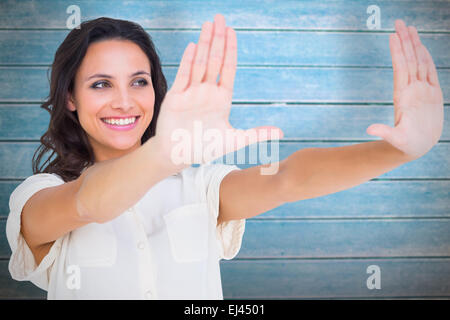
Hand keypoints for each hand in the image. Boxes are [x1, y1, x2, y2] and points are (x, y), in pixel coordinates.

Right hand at [154, 14, 282, 168]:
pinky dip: (189, 61)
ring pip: (199, 63)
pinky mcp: (176, 97)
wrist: (179, 155)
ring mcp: (191, 92)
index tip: (232, 31)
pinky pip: (183, 75)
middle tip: (220, 17)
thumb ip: (257, 134)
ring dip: (204, 43)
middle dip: (218, 39)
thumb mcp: (235, 140)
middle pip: (214, 60)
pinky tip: (194, 46)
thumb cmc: (205, 148)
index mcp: (221, 98)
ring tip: (208, 24)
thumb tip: (281, 131)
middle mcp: (206, 91)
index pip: (228, 68)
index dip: (231, 49)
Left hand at [366, 19, 443, 160]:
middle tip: (400, 22)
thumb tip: (369, 130)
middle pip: (408, 60)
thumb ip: (384, 133)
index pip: (400, 69)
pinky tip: (422, 47)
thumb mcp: (396, 139)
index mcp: (402, 96)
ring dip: (414, 45)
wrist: (416, 147)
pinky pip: (430, 71)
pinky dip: (427, 58)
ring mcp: (421, 90)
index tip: (392, 36)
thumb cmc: (406, 145)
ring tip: (410, 28)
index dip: (397, 52)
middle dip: (404, 41)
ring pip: (419, 62)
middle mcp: (411, 90)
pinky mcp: (432, 93)